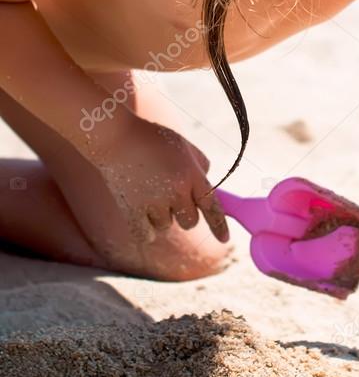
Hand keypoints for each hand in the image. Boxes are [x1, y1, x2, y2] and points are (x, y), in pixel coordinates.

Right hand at [86, 108, 228, 245]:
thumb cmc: (152, 139)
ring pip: (166, 226)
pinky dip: (145, 228)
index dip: (219, 225)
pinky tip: (142, 212)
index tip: (225, 239)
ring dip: (161, 216)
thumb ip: (199, 165)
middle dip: (184, 213)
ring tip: (150, 192)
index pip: (211, 206)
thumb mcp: (184, 145)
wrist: (116, 136)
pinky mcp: (132, 211)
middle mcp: (176, 190)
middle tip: (172, 196)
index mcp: (191, 174)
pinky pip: (146, 235)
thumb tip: (206, 185)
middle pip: (190, 222)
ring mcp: (154, 202)